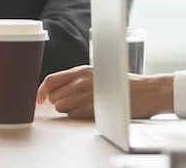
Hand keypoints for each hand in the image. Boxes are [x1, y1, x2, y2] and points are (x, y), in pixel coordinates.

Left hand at [37, 65, 173, 118]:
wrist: (145, 92)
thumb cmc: (123, 84)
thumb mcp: (98, 73)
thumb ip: (78, 79)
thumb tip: (57, 90)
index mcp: (82, 70)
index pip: (51, 80)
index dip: (42, 91)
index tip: (40, 98)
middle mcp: (81, 81)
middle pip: (54, 96)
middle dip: (60, 100)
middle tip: (75, 100)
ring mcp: (85, 96)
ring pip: (61, 107)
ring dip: (69, 108)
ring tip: (86, 103)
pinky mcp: (90, 109)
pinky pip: (73, 115)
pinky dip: (78, 115)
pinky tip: (92, 109)